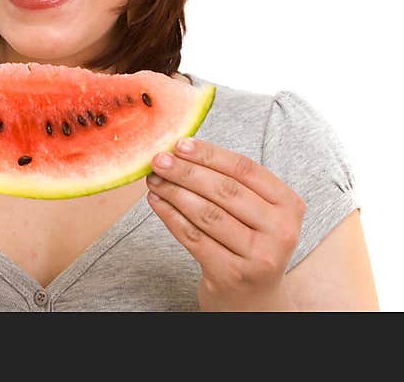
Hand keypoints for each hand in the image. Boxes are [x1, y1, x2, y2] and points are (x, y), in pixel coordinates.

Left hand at [146, 138, 306, 310]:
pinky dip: (170, 216)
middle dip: (186, 171)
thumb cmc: (247, 243)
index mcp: (290, 205)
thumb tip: (181, 149)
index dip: (210, 154)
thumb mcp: (255, 212)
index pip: (245, 169)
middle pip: (225, 190)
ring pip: (207, 214)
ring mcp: (259, 256)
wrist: (253, 300)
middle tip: (158, 160)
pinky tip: (155, 202)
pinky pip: (193, 237)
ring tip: (154, 179)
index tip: (180, 144)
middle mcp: (281, 231)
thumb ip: (230, 182)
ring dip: (174, 192)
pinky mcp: (232, 275)